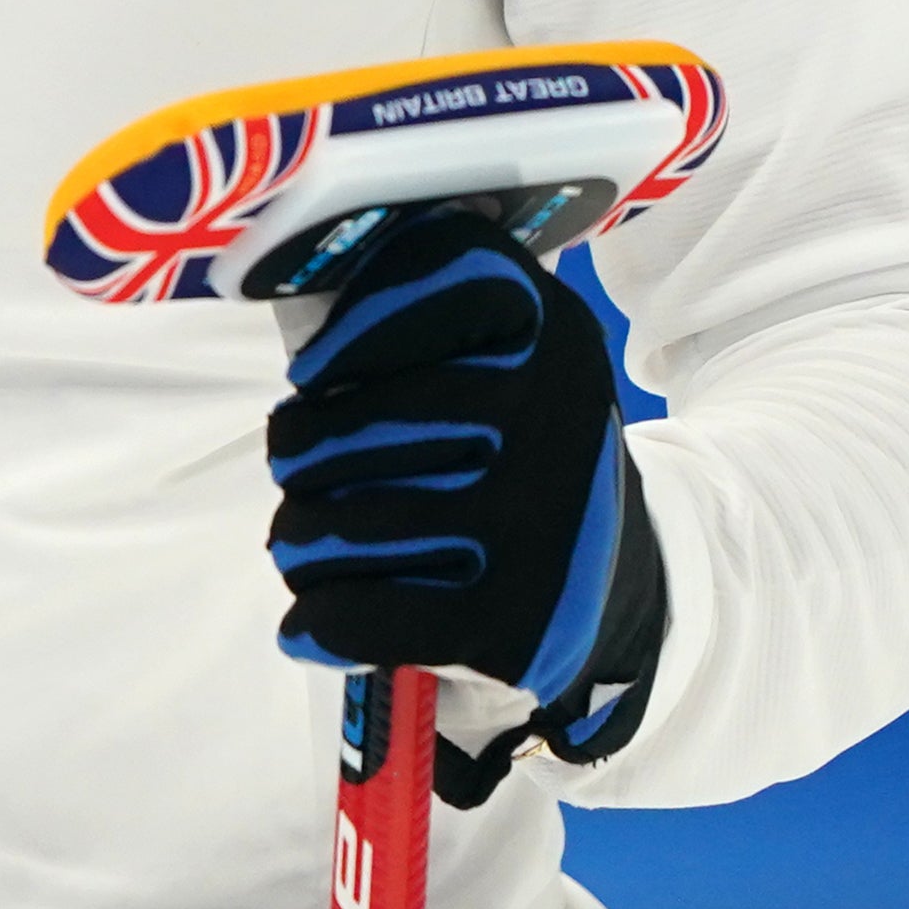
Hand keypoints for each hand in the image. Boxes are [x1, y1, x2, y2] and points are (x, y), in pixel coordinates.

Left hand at [264, 208, 628, 700]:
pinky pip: (354, 616)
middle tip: (301, 468)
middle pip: (343, 428)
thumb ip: (423, 305)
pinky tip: (314, 619)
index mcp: (547, 326)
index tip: (311, 376)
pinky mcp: (510, 622)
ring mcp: (531, 523)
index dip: (345, 335)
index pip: (423, 286)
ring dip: (296, 541)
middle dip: (296, 455)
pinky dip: (316, 621)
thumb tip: (300, 334)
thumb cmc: (518, 446)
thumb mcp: (508, 348)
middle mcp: (547, 413)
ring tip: (306, 542)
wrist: (611, 581)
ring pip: (334, 526)